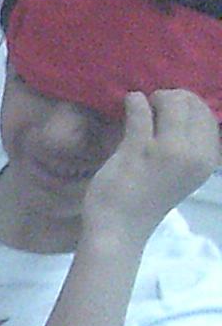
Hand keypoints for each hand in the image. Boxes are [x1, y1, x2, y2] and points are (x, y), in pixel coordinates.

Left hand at [83, 89, 218, 240]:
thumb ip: (187, 145)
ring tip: (141, 104)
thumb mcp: (181, 172)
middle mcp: (194, 154)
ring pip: (170, 103)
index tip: (169, 108)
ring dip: (154, 98)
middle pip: (191, 104)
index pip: (207, 115)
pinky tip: (129, 102)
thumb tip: (182, 107)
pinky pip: (140, 111)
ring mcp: (167, 151)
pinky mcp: (138, 150)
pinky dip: (134, 101)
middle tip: (154, 103)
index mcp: (207, 159)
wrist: (119, 228)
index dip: (188, 105)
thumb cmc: (145, 199)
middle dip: (172, 97)